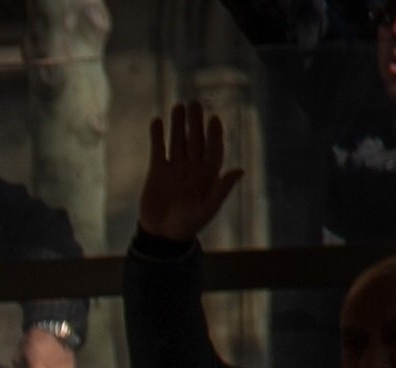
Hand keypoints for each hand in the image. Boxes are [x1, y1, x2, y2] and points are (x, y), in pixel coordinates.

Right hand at [140, 100, 243, 246]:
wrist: (162, 235)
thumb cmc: (188, 224)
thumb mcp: (208, 208)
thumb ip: (222, 189)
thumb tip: (239, 170)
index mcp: (208, 174)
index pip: (213, 148)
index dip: (214, 134)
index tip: (213, 119)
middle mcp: (193, 167)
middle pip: (195, 139)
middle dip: (195, 122)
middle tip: (195, 104)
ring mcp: (175, 168)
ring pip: (178, 141)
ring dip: (178, 124)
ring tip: (178, 106)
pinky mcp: (157, 171)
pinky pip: (158, 150)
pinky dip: (157, 136)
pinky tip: (157, 122)